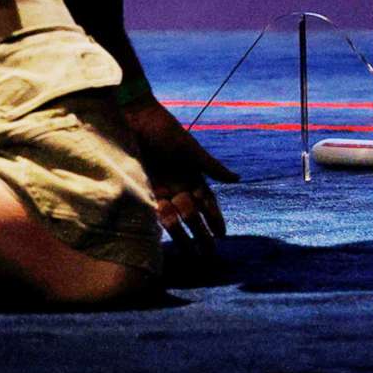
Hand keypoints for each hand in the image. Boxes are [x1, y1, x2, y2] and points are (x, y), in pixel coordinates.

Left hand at [116, 94, 235, 241]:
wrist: (134, 118)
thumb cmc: (164, 129)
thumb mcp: (190, 149)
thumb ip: (212, 167)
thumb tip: (238, 179)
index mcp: (193, 174)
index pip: (207, 201)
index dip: (215, 218)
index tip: (223, 236)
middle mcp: (179, 184)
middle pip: (193, 214)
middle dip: (202, 233)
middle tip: (209, 254)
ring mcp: (162, 187)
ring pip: (176, 216)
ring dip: (183, 234)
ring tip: (190, 254)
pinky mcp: (144, 187)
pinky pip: (154, 211)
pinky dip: (160, 225)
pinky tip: (165, 241)